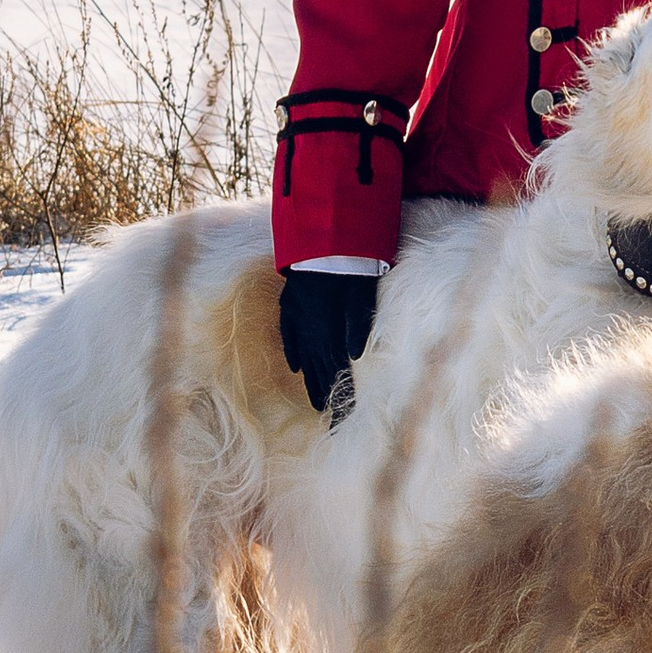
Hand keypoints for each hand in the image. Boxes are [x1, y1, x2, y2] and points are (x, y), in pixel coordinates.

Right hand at [278, 267, 380, 415]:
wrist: (321, 230)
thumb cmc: (350, 259)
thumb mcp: (361, 290)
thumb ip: (357, 322)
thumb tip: (354, 354)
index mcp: (326, 326)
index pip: (334, 370)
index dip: (341, 394)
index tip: (346, 418)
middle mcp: (308, 325)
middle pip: (319, 368)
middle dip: (327, 397)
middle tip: (333, 421)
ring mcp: (296, 315)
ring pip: (305, 356)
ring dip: (312, 381)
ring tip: (317, 404)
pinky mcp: (290, 303)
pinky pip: (290, 334)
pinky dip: (294, 352)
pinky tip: (297, 368)